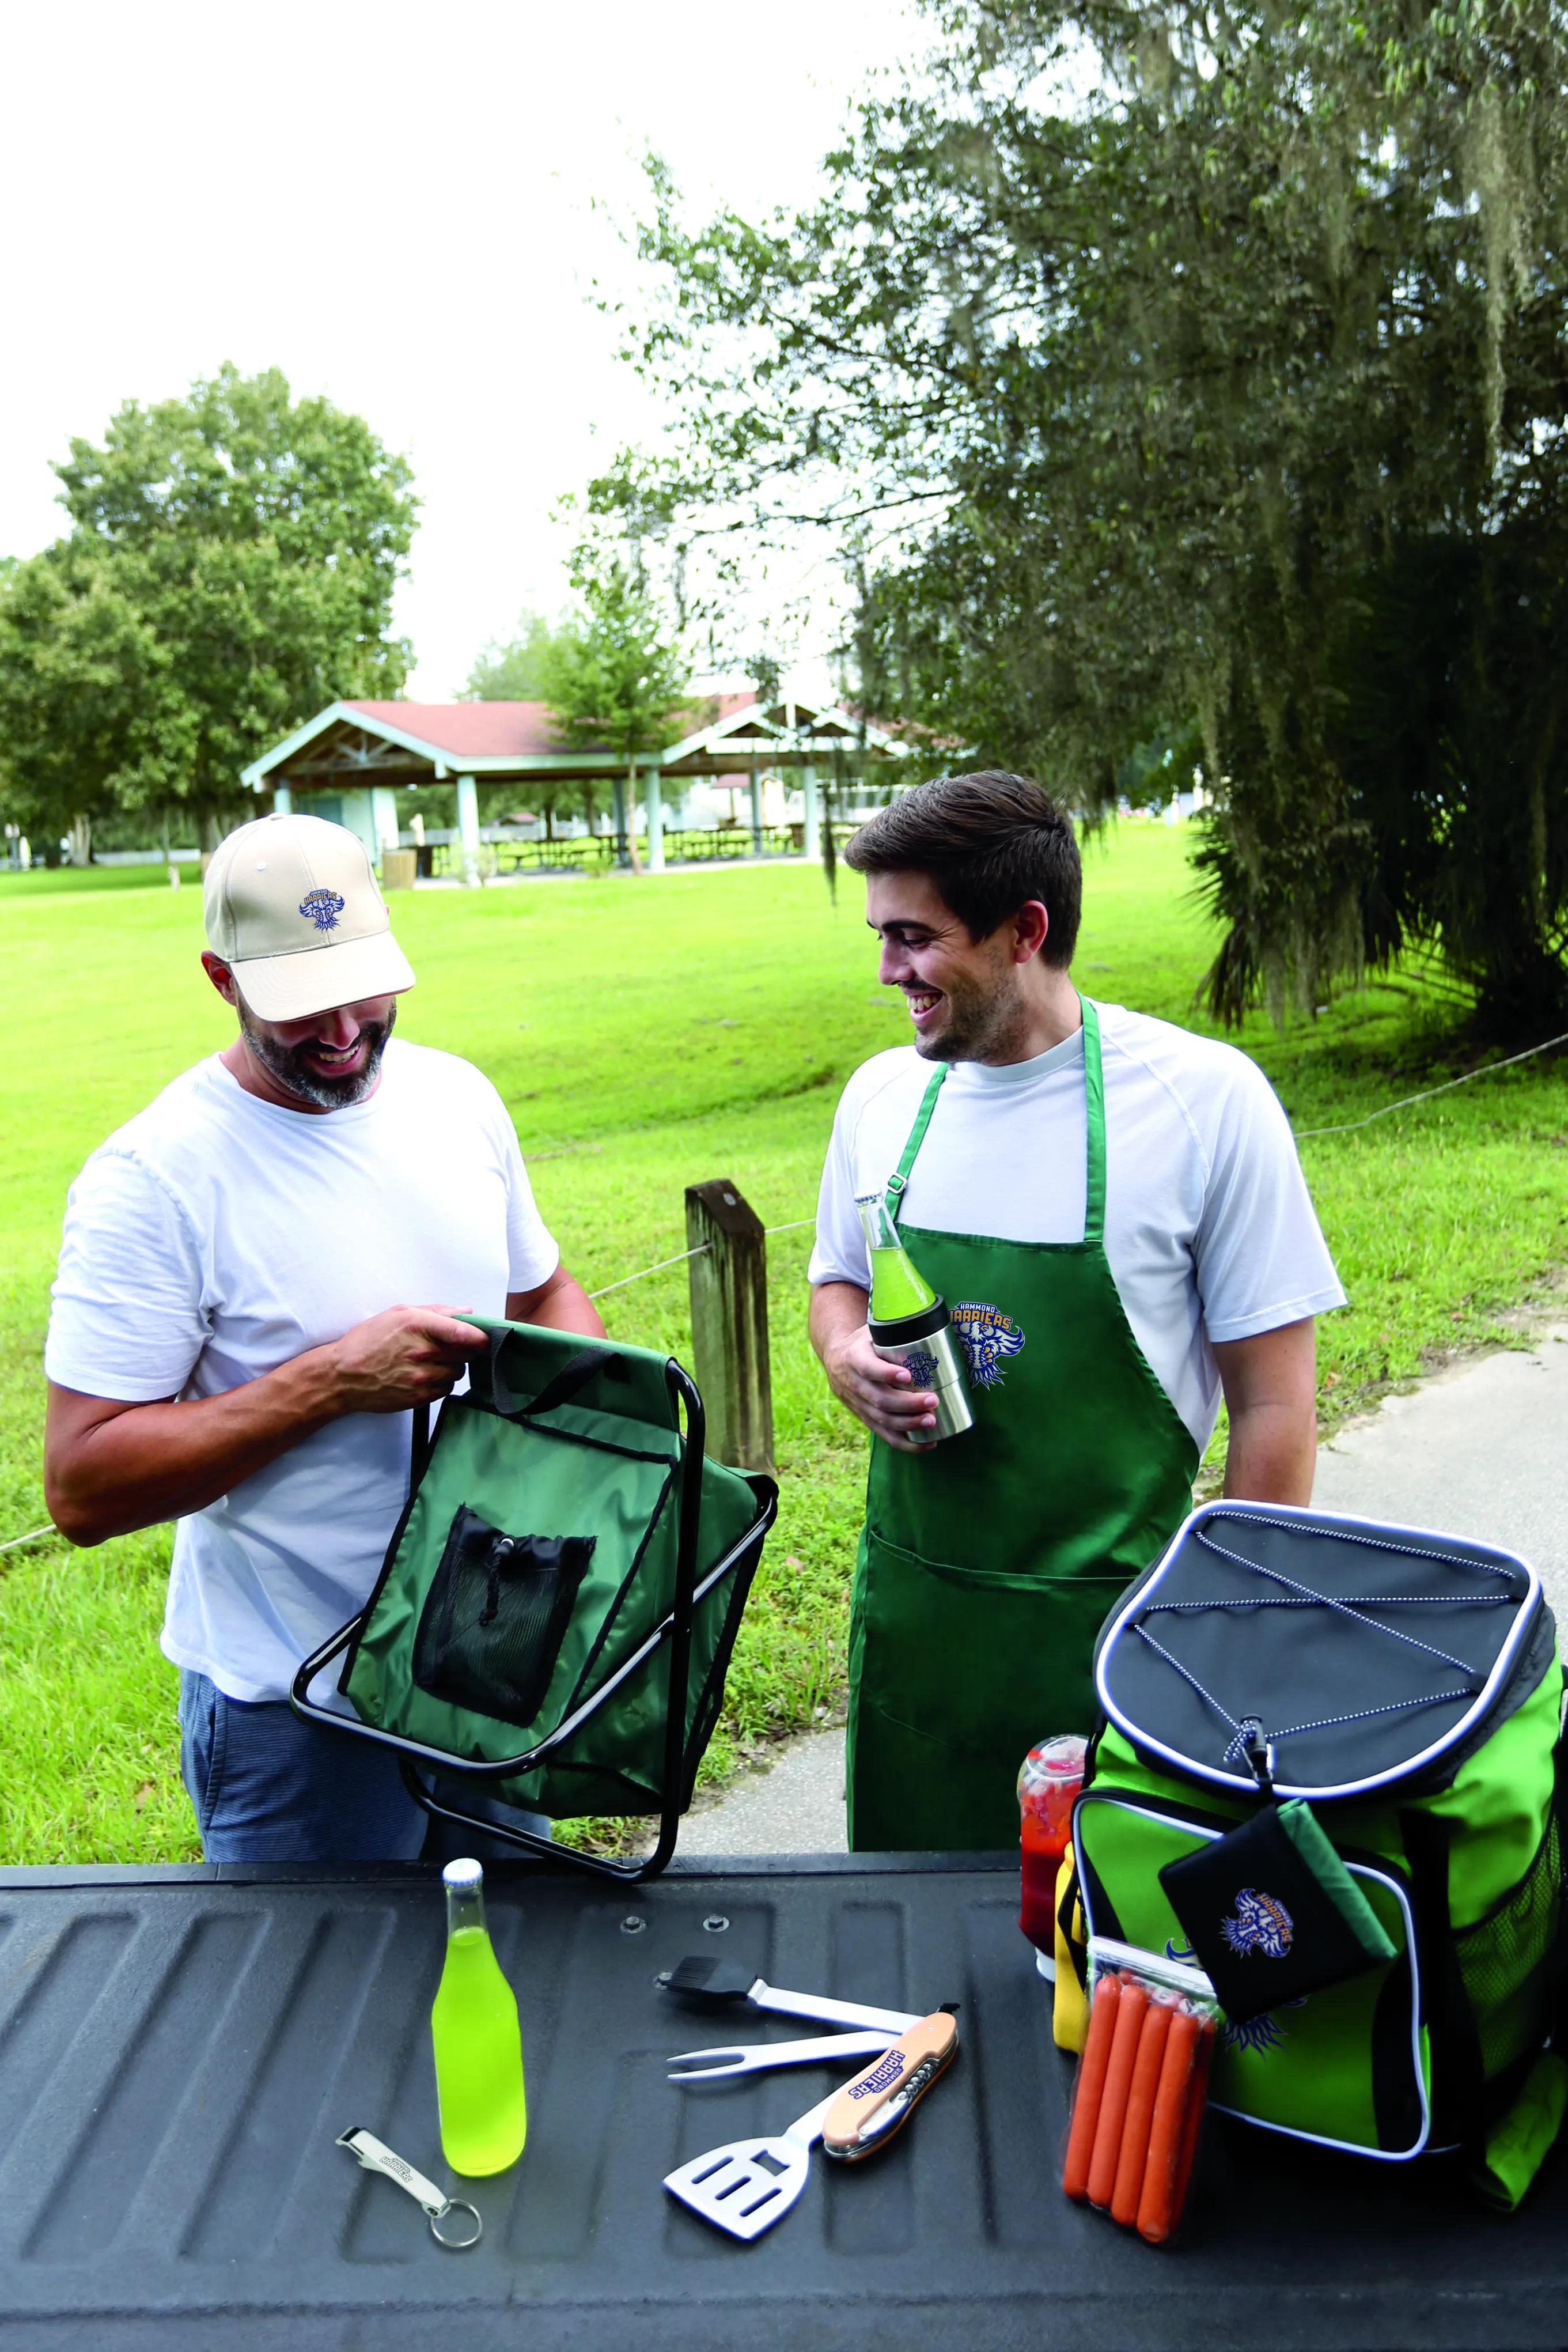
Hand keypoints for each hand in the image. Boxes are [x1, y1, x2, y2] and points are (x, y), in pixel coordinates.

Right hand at [324, 1306, 486, 1413]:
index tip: (485, 1337)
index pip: (463, 1332)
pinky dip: (441, 1383)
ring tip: (433, 1362)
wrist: (342, 1376)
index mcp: (417, 1326)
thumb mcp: (397, 1314)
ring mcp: (421, 1377)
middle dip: (464, 1350)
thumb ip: (435, 1311)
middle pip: (465, 1354)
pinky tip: (425, 1376)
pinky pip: (445, 1389)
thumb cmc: (367, 1342)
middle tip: (452, 1347)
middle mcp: (422, 1352)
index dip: (480, 1335)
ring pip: (457, 1373)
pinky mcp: (419, 1397)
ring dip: (452, 1367)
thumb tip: (465, 1311)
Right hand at [822, 1322, 939, 1449]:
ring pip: (881, 1419)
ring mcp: (857, 1404)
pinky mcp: (864, 1418)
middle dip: (907, 1403)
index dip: (885, 1373)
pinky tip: (927, 1444)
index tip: (907, 1376)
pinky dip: (906, 1443)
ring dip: (908, 1423)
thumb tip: (927, 1330)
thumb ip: (893, 1332)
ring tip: (932, 1421)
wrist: (836, 1357)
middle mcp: (852, 1383)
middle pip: (879, 1399)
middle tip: (932, 1401)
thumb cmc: (864, 1342)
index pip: (867, 1367)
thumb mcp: (872, 1330)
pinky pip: (884, 1435)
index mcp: (853, 1357)